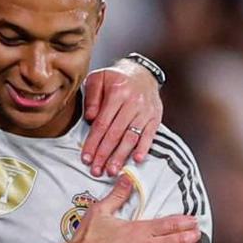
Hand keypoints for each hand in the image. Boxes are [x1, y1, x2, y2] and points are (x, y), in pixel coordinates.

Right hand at [73, 176, 198, 242]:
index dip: (184, 222)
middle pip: (176, 241)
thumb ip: (117, 195)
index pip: (169, 224)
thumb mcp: (100, 211)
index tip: (192, 219)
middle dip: (190, 236)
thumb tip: (127, 178)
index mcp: (139, 230)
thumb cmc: (89, 239)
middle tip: (198, 232)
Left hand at [82, 60, 162, 176]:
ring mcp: (146, 111)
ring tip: (112, 170)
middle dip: (105, 154)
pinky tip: (136, 160)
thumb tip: (90, 117)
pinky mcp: (156, 117)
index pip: (102, 123)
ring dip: (121, 156)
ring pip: (132, 137)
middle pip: (116, 133)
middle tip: (97, 170)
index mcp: (117, 93)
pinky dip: (144, 148)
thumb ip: (92, 97)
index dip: (93, 142)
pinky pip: (150, 135)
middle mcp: (133, 102)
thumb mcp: (98, 78)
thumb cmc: (115, 78)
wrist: (141, 72)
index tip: (86, 157)